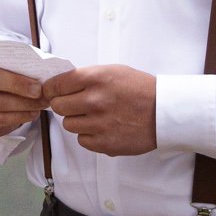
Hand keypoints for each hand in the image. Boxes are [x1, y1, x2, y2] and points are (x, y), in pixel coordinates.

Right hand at [0, 58, 44, 136]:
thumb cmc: (9, 75)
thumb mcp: (12, 65)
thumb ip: (22, 64)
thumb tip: (43, 70)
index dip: (15, 74)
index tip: (37, 80)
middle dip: (20, 87)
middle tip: (40, 92)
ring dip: (24, 105)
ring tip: (42, 103)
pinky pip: (1, 119)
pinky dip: (20, 117)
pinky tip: (33, 113)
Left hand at [43, 65, 157, 155]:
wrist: (164, 112)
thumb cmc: (140, 89)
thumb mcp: (113, 71)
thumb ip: (86, 77)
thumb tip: (61, 85)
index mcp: (95, 78)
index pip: (56, 85)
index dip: (51, 89)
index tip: (52, 92)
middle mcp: (94, 100)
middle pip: (58, 106)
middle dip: (64, 105)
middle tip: (76, 105)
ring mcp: (98, 124)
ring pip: (69, 125)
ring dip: (77, 121)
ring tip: (95, 116)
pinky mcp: (104, 143)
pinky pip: (82, 140)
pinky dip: (89, 136)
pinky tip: (103, 128)